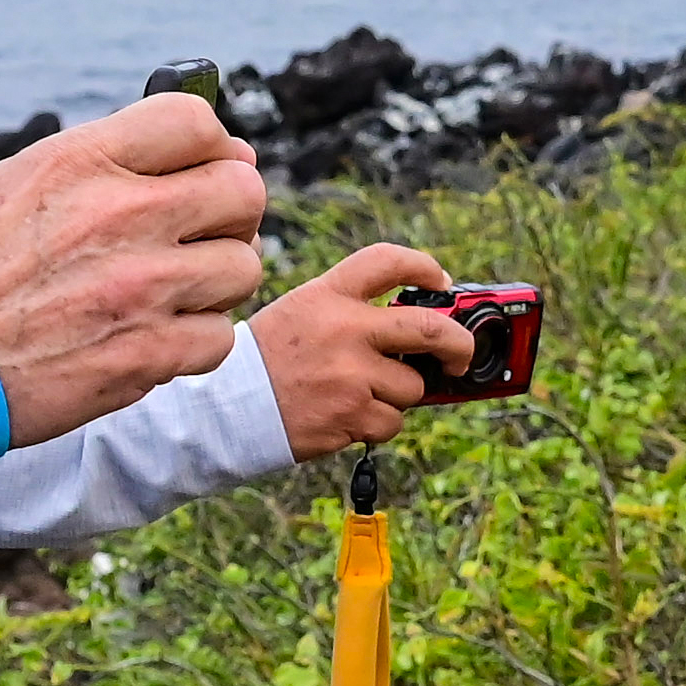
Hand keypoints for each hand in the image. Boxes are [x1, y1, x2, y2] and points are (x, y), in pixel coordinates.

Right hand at [0, 94, 267, 446]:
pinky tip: (154, 340)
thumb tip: (175, 153)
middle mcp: (121, 213)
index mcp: (80, 161)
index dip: (211, 145)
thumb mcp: (4, 185)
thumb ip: (90, 166)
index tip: (200, 168)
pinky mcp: (146, 353)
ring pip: (243, 266)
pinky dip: (195, 343)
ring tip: (172, 293)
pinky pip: (220, 337)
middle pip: (244, 191)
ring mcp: (141, 285)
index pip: (197, 122)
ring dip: (215, 282)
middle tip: (198, 235)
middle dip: (228, 213)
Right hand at [252, 243, 483, 456]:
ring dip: (397, 395)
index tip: (441, 281)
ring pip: (412, 386)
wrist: (227, 409)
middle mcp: (344, 330)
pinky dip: (378, 423)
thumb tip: (417, 329)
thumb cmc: (268, 361)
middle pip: (431, 329)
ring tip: (358, 394)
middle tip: (459, 356)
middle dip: (459, 344)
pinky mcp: (352, 415)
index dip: (425, 267)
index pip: (388, 262)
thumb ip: (352, 312)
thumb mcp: (301, 312)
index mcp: (328, 296)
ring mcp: (351, 375)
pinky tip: (347, 416)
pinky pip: (393, 422)